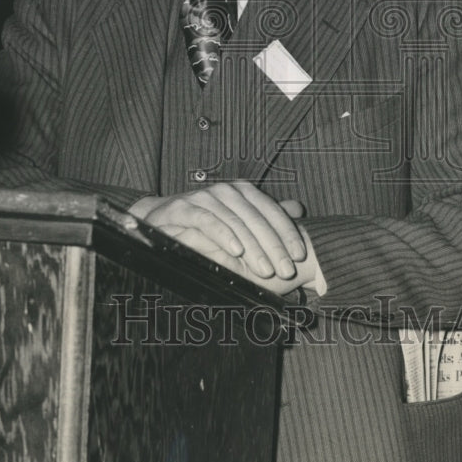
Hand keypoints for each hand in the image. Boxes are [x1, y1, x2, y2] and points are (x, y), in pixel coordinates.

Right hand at [129, 180, 307, 281]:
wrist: (161, 219)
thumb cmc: (206, 222)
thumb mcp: (239, 218)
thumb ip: (266, 215)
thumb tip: (298, 208)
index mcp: (243, 191)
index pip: (271, 210)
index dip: (288, 232)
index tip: (300, 255)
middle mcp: (226, 191)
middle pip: (256, 218)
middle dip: (274, 247)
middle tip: (286, 271)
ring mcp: (204, 197)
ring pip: (235, 222)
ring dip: (253, 248)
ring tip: (266, 270)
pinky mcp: (183, 208)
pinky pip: (207, 221)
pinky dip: (223, 236)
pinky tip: (236, 252)